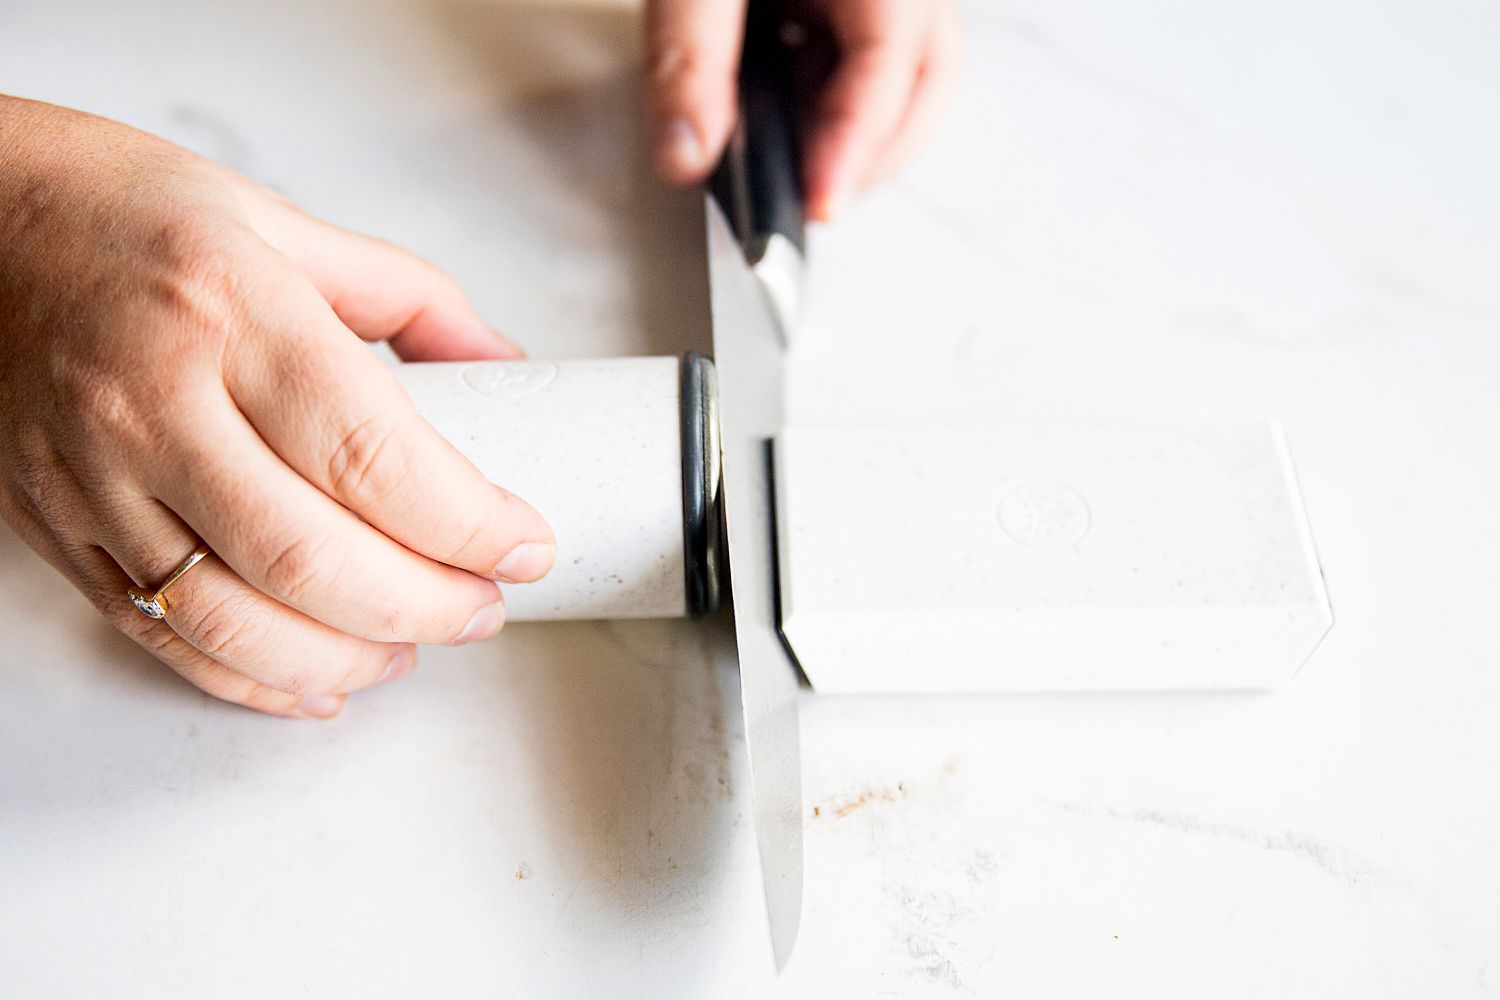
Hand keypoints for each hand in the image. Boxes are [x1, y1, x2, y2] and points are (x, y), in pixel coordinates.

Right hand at [0, 97, 555, 718]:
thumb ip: (407, 298)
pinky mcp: (58, 527)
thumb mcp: (280, 219)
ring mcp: (92, 476)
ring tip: (413, 644)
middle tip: (484, 605)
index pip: (373, 457)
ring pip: (236, 621)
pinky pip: (161, 635)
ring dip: (348, 657)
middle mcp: (153, 401)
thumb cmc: (120, 211)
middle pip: (314, 558)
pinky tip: (321, 677)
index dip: (468, 524)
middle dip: (428, 604)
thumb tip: (502, 364)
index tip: (524, 545)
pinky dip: (253, 679)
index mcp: (229, 311)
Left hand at [644, 0, 959, 218]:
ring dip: (860, 137)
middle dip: (872, 154)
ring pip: (911, 80)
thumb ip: (687, 59)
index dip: (856, 142)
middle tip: (808, 202)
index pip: (890, 59)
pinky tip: (791, 120)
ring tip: (795, 166)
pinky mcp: (860, 0)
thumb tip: (687, 155)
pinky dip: (839, 108)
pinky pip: (875, 65)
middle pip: (925, 81)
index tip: (818, 202)